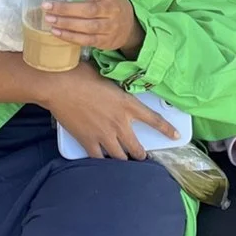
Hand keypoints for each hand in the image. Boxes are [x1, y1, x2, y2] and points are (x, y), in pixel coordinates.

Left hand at [39, 0, 141, 59]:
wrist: (129, 26)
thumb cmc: (110, 3)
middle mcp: (112, 10)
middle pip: (90, 10)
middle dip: (66, 9)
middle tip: (48, 6)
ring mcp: (110, 27)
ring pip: (87, 27)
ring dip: (66, 23)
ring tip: (50, 19)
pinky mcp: (105, 41)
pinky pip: (85, 40)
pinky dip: (69, 36)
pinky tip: (56, 31)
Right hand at [41, 63, 180, 159]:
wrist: (59, 84)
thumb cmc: (81, 74)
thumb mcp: (107, 78)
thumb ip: (116, 91)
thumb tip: (117, 93)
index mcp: (126, 104)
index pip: (154, 120)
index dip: (167, 130)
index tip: (176, 136)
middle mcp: (119, 122)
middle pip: (136, 148)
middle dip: (141, 155)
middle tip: (141, 156)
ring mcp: (104, 135)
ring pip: (120, 157)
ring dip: (123, 160)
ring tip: (123, 161)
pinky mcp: (88, 141)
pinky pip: (99, 159)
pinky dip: (102, 161)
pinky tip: (102, 161)